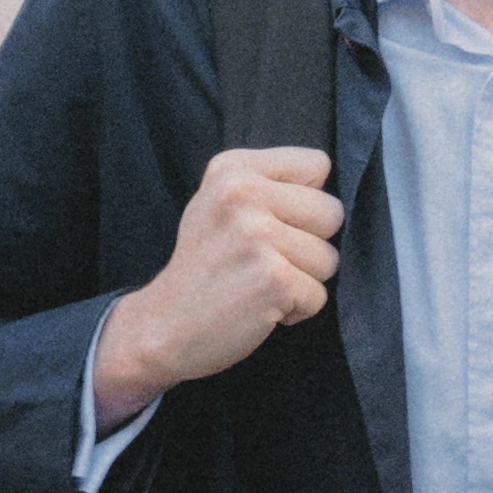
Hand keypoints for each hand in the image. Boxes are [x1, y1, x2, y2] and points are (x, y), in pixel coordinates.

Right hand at [91, 149, 341, 426]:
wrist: (160, 327)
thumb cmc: (202, 267)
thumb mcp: (218, 203)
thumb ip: (268, 184)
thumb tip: (330, 186)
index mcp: (233, 169)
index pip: (318, 165)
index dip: (305, 202)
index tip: (272, 223)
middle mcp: (244, 194)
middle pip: (332, 213)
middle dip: (310, 244)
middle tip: (264, 261)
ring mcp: (259, 235)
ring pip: (330, 258)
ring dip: (303, 281)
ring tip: (258, 283)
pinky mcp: (274, 278)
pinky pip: (319, 295)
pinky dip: (296, 310)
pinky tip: (260, 307)